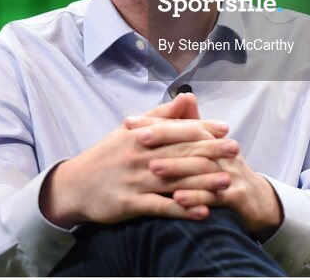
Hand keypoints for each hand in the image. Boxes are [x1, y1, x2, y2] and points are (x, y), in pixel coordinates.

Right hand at [40, 95, 236, 227]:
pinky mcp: (129, 204)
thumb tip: (188, 96)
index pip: (175, 130)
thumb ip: (161, 115)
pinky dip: (183, 210)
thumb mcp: (129, 130)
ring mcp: (134, 181)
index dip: (201, 128)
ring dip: (203, 182)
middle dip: (209, 151)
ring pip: (174, 180)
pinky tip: (203, 213)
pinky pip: (161, 207)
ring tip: (227, 182)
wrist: (74, 185)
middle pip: (179, 152)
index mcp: (140, 135)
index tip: (225, 129)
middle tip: (235, 150)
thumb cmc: (107, 155)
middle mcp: (138, 156)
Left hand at [128, 113, 283, 239]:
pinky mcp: (237, 196)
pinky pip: (215, 196)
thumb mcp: (209, 150)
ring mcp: (231, 173)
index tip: (129, 122)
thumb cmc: (225, 173)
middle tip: (138, 138)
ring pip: (203, 167)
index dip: (157, 122)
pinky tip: (177, 199)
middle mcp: (222, 151)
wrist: (259, 203)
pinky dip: (196, 197)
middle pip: (193, 140)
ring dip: (178, 168)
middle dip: (165, 138)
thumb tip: (184, 97)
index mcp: (212, 139)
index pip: (183, 124)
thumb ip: (192, 127)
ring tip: (154, 168)